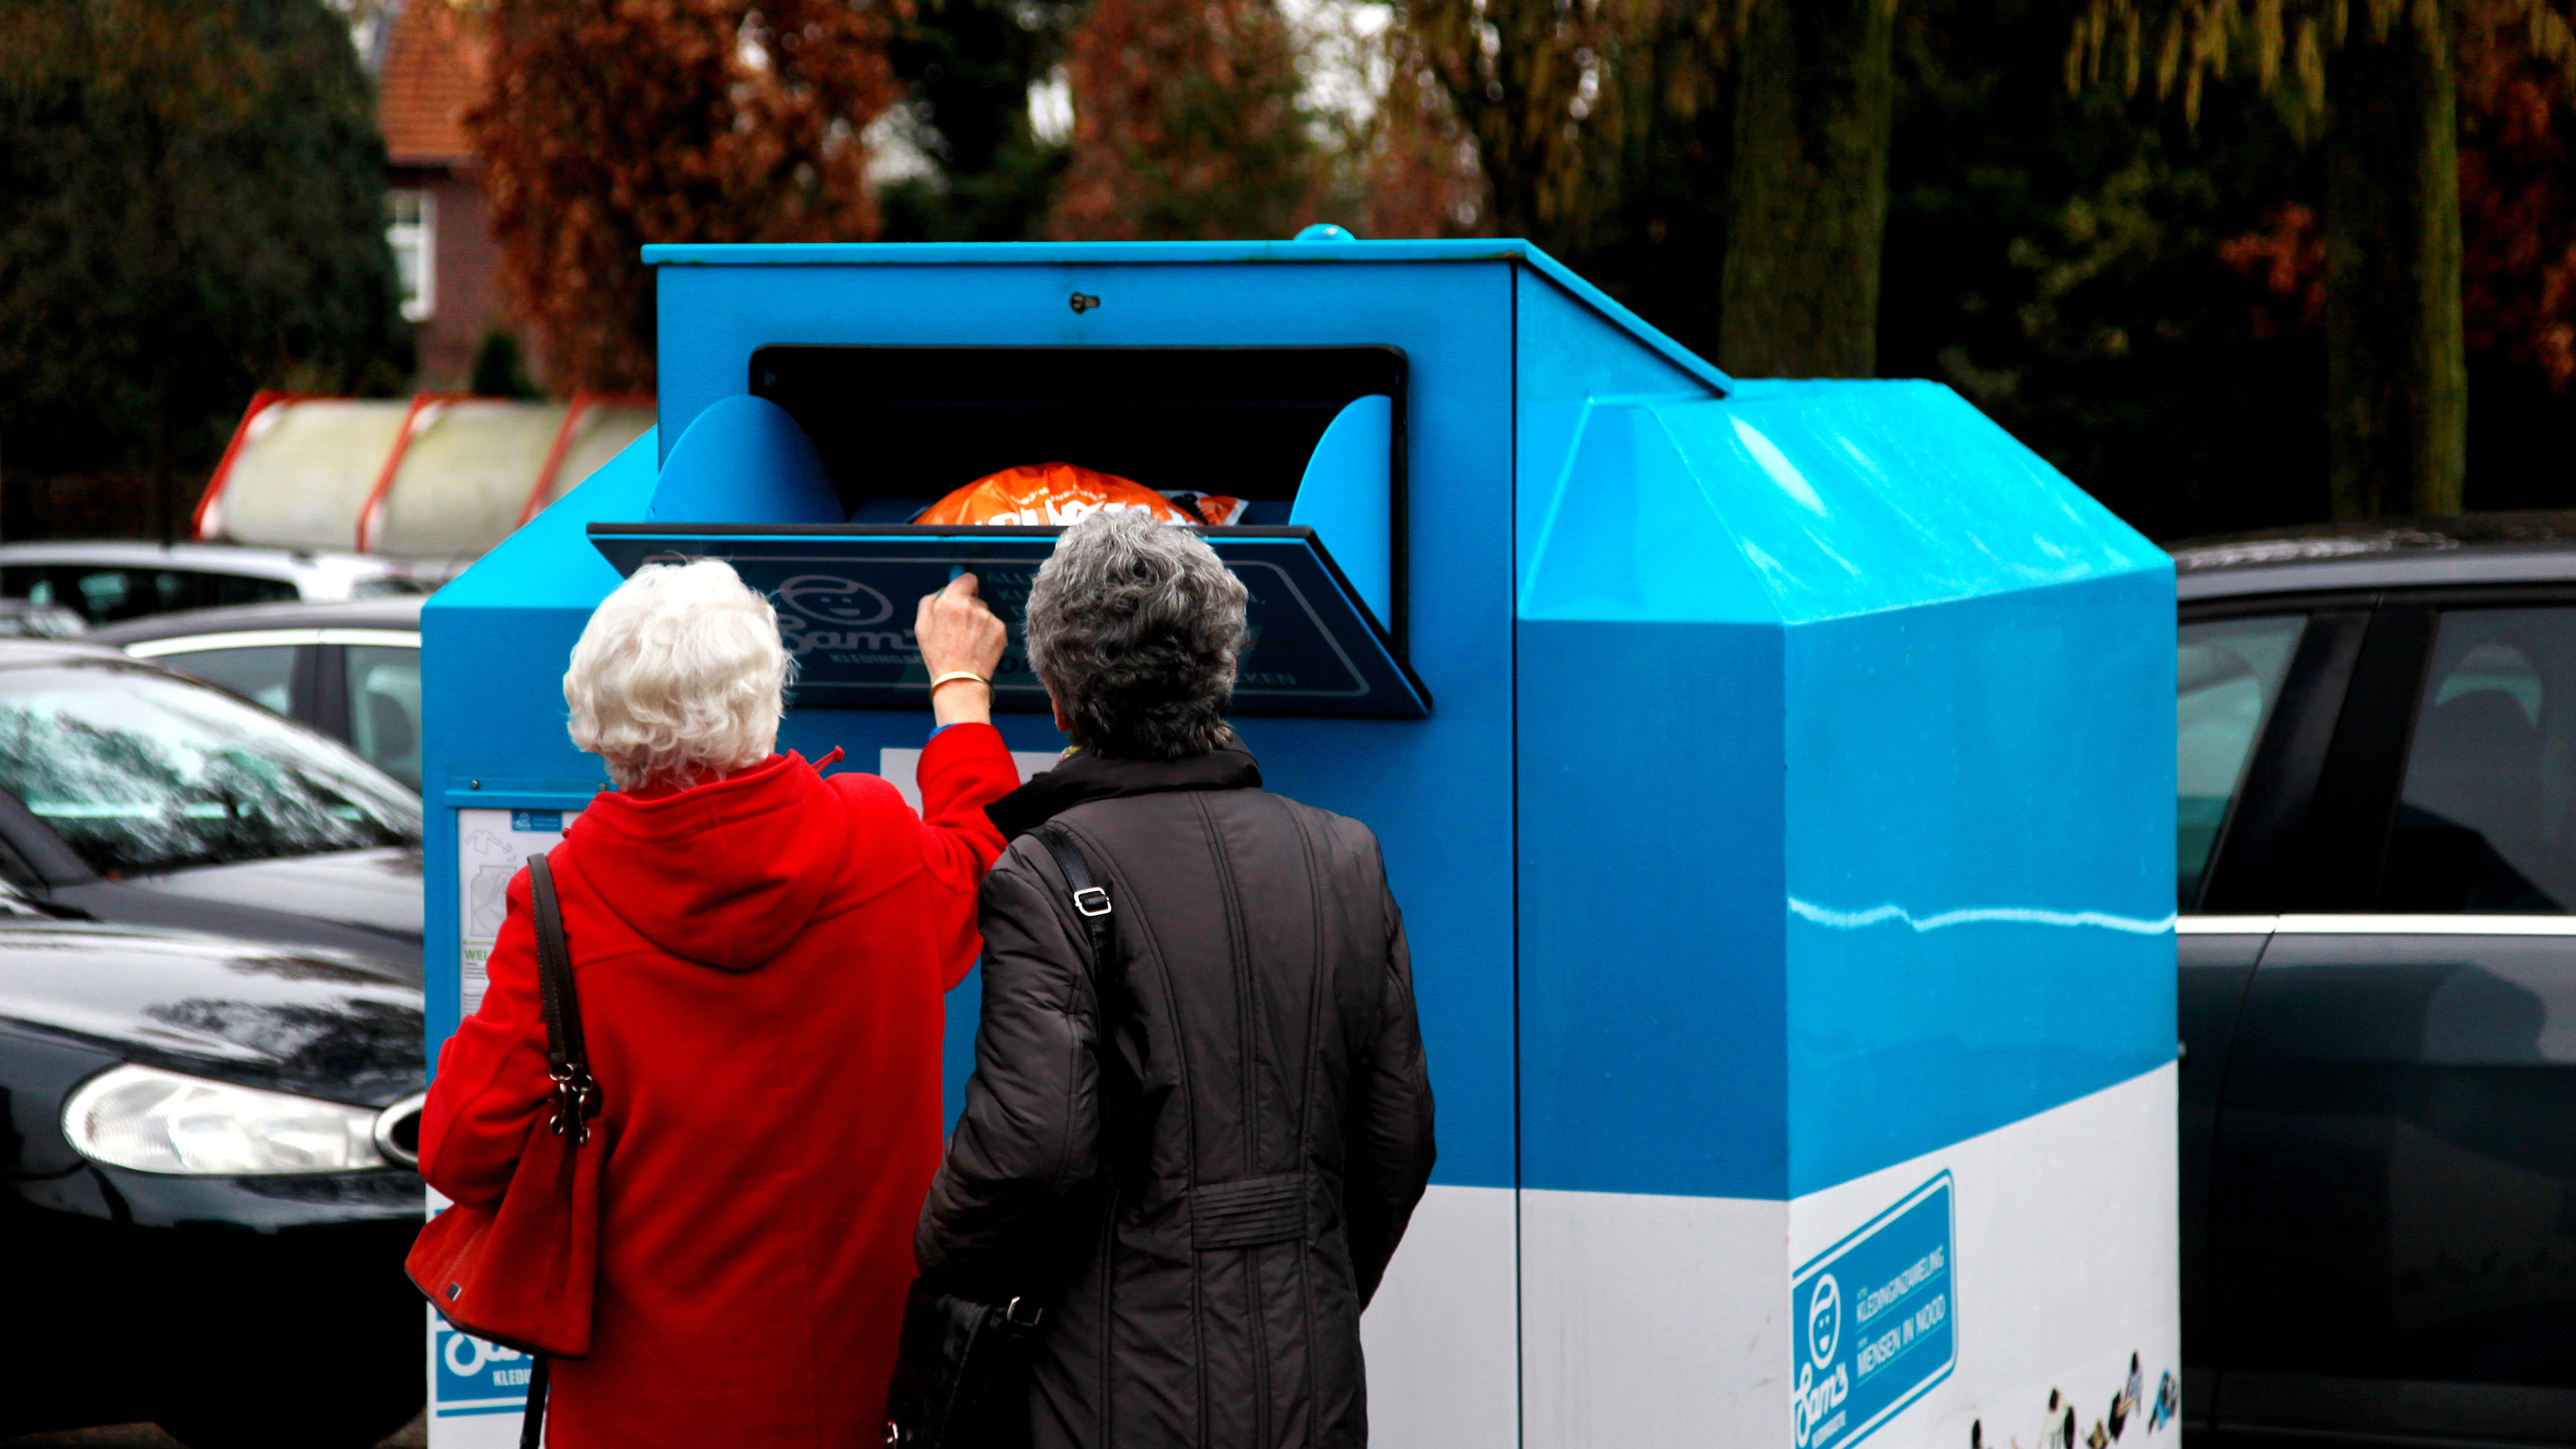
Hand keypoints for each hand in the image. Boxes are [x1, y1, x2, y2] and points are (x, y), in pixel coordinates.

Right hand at [916, 573, 1006, 726]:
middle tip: (960, 628)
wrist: (959, 680)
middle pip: (975, 598)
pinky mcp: (1000, 630)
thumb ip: (930, 601)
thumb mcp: (921, 626)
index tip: (964, 594)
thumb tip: (944, 589)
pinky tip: (979, 646)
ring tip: (968, 641)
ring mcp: (988, 618)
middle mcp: (971, 606)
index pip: (967, 578)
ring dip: (979, 621)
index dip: (965, 586)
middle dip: (969, 607)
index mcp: (950, 602)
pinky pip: (995, 625)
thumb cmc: (938, 655)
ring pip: (985, 612)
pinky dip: (989, 633)